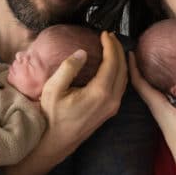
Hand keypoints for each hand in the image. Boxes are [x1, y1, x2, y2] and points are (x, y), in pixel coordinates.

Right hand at [40, 32, 127, 154]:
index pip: (112, 62)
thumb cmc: (51, 115)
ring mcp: (112, 107)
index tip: (104, 33)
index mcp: (100, 93)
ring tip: (113, 47)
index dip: (110, 45)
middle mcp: (111, 100)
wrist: (55, 142)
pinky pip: (120, 87)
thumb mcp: (54, 89)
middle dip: (118, 49)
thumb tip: (82, 52)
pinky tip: (113, 66)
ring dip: (120, 60)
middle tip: (110, 36)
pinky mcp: (110, 111)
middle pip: (122, 69)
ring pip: (124, 79)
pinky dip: (119, 72)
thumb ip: (68, 68)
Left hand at [128, 52, 175, 174]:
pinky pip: (153, 92)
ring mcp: (157, 108)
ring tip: (141, 59)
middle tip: (132, 51)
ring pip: (145, 88)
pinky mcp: (163, 110)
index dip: (133, 67)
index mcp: (155, 103)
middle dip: (133, 67)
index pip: (139, 83)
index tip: (128, 52)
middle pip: (138, 83)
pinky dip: (151, 81)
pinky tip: (156, 75)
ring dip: (141, 74)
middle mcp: (153, 104)